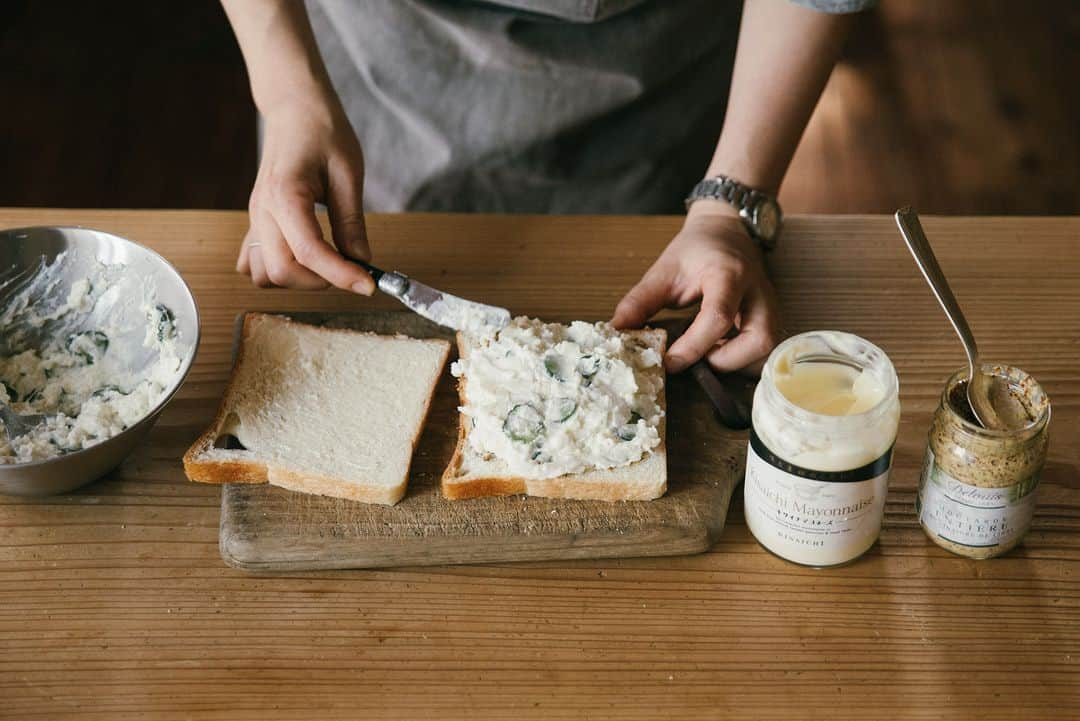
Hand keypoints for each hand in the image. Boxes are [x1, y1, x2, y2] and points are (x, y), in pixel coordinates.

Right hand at [237, 102, 374, 293]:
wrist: (294, 108)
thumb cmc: (323, 131)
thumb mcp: (348, 174)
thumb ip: (351, 222)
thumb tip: (362, 261)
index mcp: (286, 195)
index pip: (310, 253)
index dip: (341, 276)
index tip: (368, 285)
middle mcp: (263, 210)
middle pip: (281, 271)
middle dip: (319, 281)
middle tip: (349, 269)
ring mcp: (255, 217)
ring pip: (262, 273)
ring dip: (296, 279)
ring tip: (327, 263)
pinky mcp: (257, 220)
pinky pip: (253, 261)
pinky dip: (276, 270)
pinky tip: (304, 258)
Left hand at [612, 203, 781, 373]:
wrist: (726, 229)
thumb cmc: (696, 249)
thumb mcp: (664, 270)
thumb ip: (640, 301)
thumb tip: (617, 330)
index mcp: (727, 274)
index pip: (717, 316)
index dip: (693, 346)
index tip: (669, 361)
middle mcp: (756, 291)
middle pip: (758, 340)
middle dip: (727, 362)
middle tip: (698, 360)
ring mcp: (768, 304)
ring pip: (767, 347)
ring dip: (738, 362)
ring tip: (709, 354)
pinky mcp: (771, 315)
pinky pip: (764, 347)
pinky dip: (742, 357)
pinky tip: (720, 350)